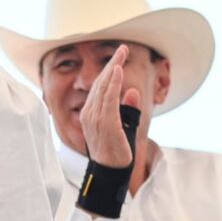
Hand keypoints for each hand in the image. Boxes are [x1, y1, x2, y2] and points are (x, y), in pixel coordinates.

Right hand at [79, 44, 141, 167]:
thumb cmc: (115, 152)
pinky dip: (113, 83)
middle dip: (112, 63)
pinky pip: (109, 99)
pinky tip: (118, 70)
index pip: (100, 87)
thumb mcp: (124, 126)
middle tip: (123, 48)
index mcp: (90, 113)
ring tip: (122, 53)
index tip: (120, 56)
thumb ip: (127, 108)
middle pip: (101, 83)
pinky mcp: (105, 123)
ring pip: (104, 87)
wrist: (109, 172)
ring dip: (113, 68)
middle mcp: (89, 113)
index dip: (110, 70)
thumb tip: (132, 91)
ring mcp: (95, 118)